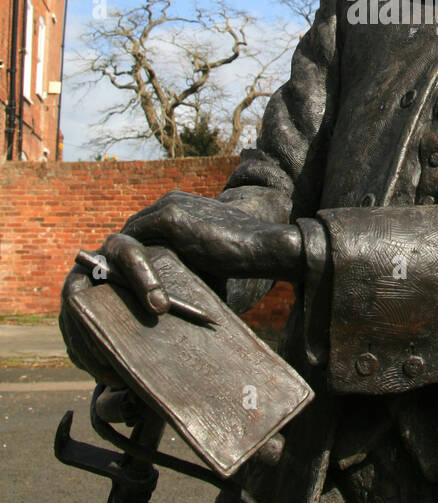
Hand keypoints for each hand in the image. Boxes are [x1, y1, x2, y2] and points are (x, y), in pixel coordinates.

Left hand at [71, 191, 301, 318]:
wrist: (265, 244)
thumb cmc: (243, 259)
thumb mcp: (204, 258)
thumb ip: (180, 265)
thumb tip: (159, 299)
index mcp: (179, 209)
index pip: (141, 231)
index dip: (130, 257)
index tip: (123, 284)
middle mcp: (170, 202)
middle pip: (129, 233)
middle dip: (118, 261)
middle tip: (107, 291)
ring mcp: (169, 208)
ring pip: (128, 237)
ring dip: (117, 264)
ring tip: (108, 294)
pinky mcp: (172, 218)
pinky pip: (136, 241)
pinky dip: (126, 264)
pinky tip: (120, 287)